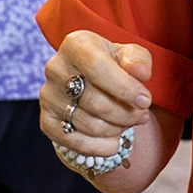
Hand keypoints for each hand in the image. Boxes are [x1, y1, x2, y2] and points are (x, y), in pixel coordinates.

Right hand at [42, 32, 153, 164]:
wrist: (90, 79)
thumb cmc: (114, 64)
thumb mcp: (129, 55)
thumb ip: (138, 60)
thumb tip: (141, 73)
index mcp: (76, 44)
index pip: (97, 68)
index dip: (124, 88)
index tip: (145, 100)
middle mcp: (55, 68)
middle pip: (95, 101)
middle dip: (126, 113)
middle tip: (142, 115)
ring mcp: (48, 96)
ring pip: (88, 124)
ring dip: (117, 129)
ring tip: (130, 122)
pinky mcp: (46, 120)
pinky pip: (73, 142)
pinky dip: (99, 147)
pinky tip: (115, 142)